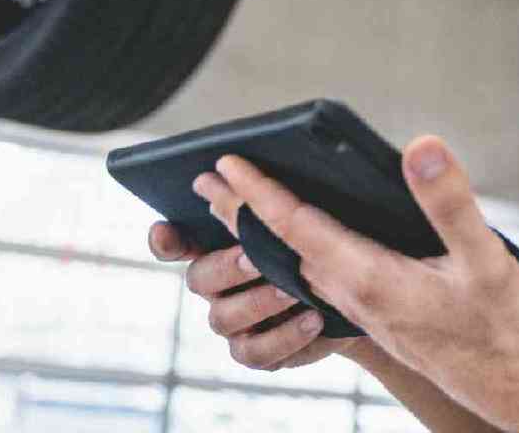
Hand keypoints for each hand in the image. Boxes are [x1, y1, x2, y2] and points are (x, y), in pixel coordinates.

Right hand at [148, 216, 366, 371]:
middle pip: (199, 278)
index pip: (177, 243)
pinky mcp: (258, 352)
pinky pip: (255, 352)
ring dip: (258, 302)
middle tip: (254, 256)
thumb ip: (271, 198)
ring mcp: (235, 321)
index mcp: (221, 245)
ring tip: (294, 290)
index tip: (164, 229)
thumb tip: (242, 167)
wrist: (354, 294)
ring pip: (223, 318)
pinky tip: (313, 319)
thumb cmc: (320, 245)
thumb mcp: (304, 217)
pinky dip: (284, 336)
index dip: (166, 240)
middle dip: (226, 267)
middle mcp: (218, 286)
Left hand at [213, 136, 518, 427]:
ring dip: (265, 233)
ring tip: (239, 209)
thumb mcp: (485, 255)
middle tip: (204, 180)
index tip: (228, 163)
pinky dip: (296, 254)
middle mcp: (354, 296)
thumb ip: (448, 201)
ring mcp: (363, 310)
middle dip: (241, 211)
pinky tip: (303, 248)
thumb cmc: (501, 326)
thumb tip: (419, 149)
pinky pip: (321, 279)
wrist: (515, 385)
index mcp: (369, 277)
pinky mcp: (378, 316)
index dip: (259, 192)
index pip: (296, 227)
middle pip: (282, 247)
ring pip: (297, 265)